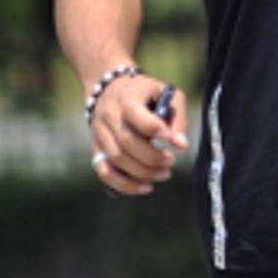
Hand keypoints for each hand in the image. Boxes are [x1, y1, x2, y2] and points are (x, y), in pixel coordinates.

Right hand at [90, 74, 188, 195]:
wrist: (111, 90)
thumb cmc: (145, 94)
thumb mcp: (167, 95)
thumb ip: (177, 117)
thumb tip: (181, 145)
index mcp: (127, 97)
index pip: (133, 112)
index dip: (153, 128)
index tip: (170, 140)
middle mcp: (109, 115)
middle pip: (126, 141)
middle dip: (152, 157)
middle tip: (170, 161)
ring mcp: (100, 133)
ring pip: (116, 159)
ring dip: (143, 172)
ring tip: (163, 173)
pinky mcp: (96, 149)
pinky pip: (105, 172)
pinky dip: (124, 184)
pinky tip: (144, 187)